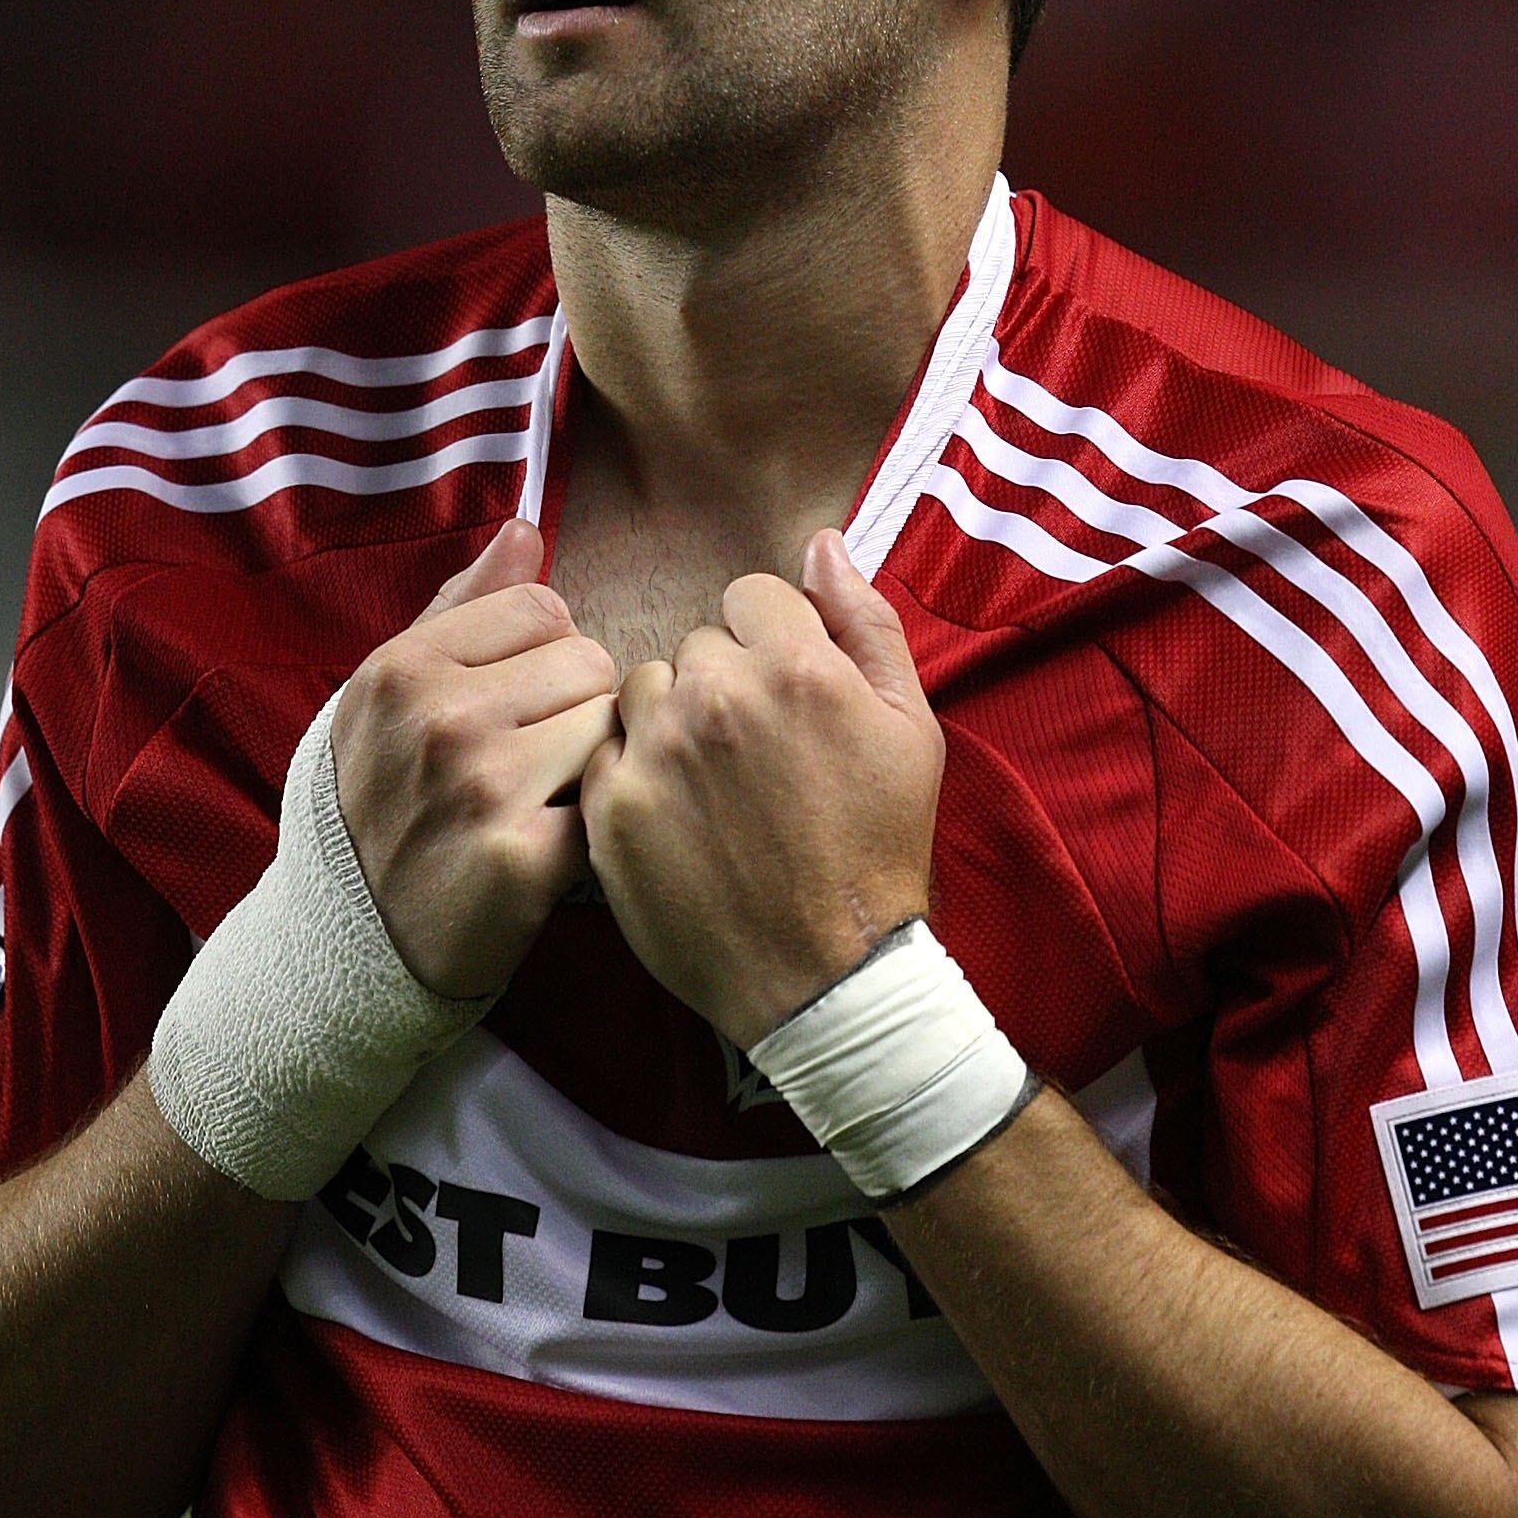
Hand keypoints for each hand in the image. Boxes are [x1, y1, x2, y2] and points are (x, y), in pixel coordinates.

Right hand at [331, 520, 618, 997]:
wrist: (353, 940)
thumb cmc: (381, 802)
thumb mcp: (390, 695)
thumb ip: (462, 607)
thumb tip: (526, 528)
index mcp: (403, 667)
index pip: (543, 607)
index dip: (546, 654)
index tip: (517, 702)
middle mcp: (437, 717)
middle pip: (588, 661)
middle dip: (577, 707)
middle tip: (537, 759)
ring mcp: (479, 787)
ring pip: (608, 725)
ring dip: (593, 763)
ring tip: (547, 797)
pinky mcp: (521, 859)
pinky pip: (610, 800)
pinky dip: (596, 824)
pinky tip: (556, 845)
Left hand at [579, 529, 943, 1047]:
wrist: (825, 974)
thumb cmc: (878, 848)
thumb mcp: (910, 727)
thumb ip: (865, 621)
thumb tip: (822, 543)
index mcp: (795, 664)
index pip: (751, 596)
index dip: (770, 644)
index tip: (785, 699)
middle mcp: (717, 695)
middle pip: (695, 643)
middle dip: (721, 682)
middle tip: (754, 756)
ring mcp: (656, 751)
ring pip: (642, 689)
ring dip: (669, 721)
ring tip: (712, 785)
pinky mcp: (611, 807)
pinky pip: (607, 750)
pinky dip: (634, 773)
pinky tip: (676, 817)